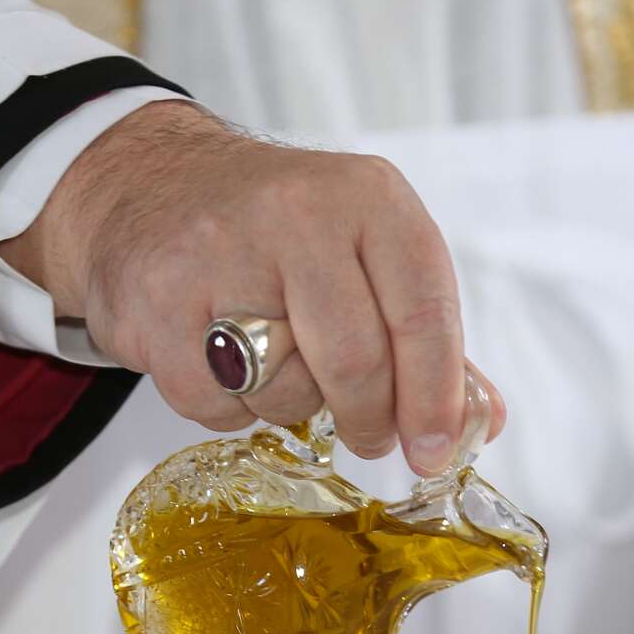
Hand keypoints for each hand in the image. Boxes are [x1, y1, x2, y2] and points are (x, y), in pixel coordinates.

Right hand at [0, 99, 497, 473]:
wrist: (150, 184)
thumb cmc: (275, 229)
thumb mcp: (364, 248)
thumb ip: (423, 332)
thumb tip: (483, 419)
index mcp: (367, 197)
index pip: (422, 311)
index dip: (435, 396)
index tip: (436, 450)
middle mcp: (296, 212)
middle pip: (356, 362)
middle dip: (370, 419)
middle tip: (369, 436)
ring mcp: (218, 254)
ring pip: (285, 390)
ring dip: (292, 405)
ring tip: (277, 363)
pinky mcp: (156, 301)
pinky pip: (216, 405)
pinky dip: (229, 408)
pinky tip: (225, 365)